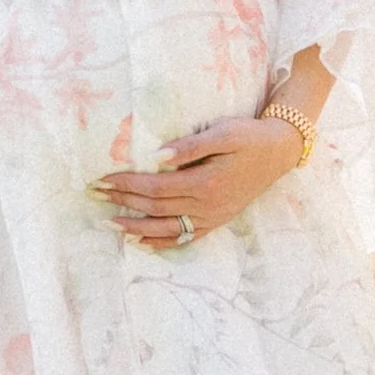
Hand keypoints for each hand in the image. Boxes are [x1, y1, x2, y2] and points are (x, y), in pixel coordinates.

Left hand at [96, 115, 303, 246]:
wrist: (279, 151)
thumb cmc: (249, 137)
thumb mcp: (223, 132)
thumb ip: (189, 146)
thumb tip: (156, 156)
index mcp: (205, 182)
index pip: (155, 186)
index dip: (126, 183)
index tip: (102, 178)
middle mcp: (206, 205)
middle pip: (155, 207)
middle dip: (122, 201)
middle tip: (95, 195)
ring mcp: (212, 217)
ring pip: (166, 228)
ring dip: (135, 226)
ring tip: (109, 223)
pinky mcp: (216, 221)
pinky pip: (184, 237)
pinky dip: (160, 242)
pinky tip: (140, 241)